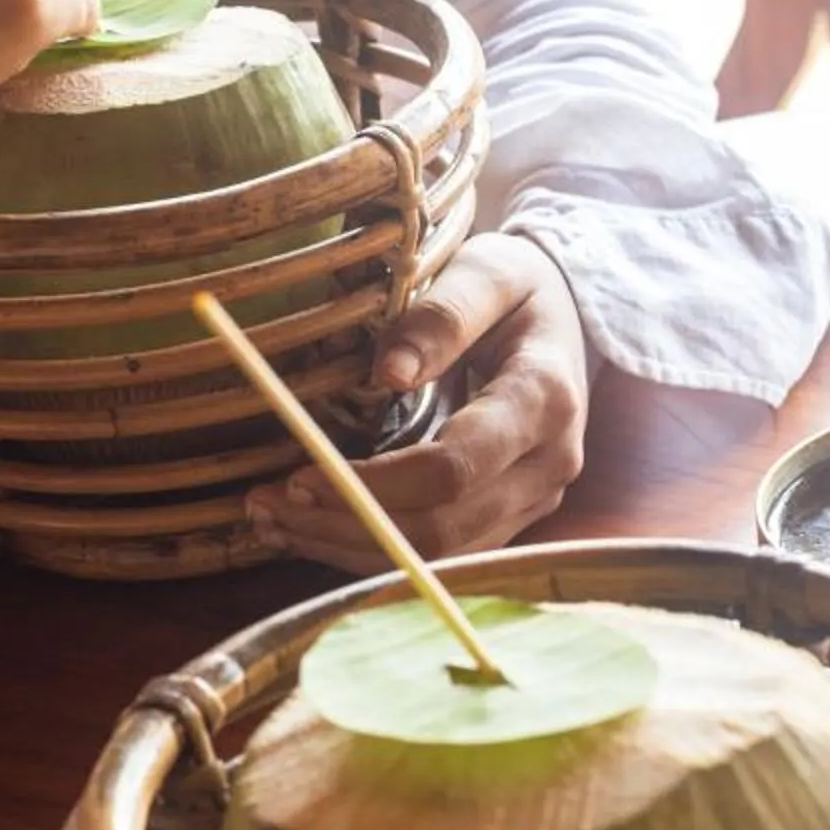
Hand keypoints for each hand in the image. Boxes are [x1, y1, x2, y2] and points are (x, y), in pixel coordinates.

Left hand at [247, 234, 589, 568]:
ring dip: (346, 547)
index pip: (453, 469)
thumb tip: (388, 372)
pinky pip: (438, 553)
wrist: (567, 319)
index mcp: (543, 400)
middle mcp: (547, 465)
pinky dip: (369, 548)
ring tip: (269, 520)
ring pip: (436, 555)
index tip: (299, 474)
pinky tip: (310, 528)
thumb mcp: (487, 274)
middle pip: (439, 528)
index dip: (373, 484)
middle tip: (262, 503)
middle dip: (344, 525)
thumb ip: (442, 317)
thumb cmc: (518, 288)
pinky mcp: (508, 517)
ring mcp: (532, 500)